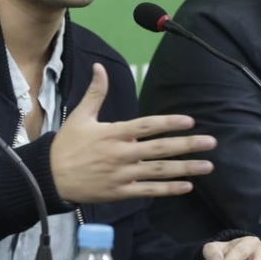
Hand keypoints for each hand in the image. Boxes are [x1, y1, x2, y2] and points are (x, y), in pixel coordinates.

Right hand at [49, 63, 216, 202]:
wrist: (49, 178)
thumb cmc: (66, 145)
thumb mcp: (80, 116)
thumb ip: (95, 93)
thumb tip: (99, 67)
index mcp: (113, 133)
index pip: (146, 126)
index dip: (169, 123)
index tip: (190, 122)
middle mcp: (121, 154)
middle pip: (159, 149)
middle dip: (187, 146)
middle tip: (211, 142)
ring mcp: (122, 175)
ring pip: (159, 172)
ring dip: (185, 168)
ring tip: (208, 166)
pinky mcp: (120, 192)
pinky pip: (149, 191)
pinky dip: (168, 189)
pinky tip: (187, 186)